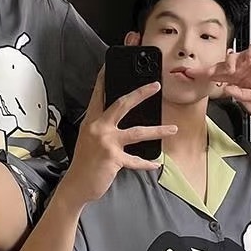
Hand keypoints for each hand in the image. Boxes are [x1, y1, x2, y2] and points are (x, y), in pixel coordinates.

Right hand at [59, 68, 176, 207]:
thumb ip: (103, 127)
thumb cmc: (85, 162)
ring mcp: (106, 142)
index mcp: (92, 121)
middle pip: (122, 104)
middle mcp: (98, 128)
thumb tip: (120, 118)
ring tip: (173, 129)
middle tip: (156, 85)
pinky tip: (156, 163)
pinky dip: (146, 163)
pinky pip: (135, 160)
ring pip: (137, 132)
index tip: (110, 65)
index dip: (104, 79)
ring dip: (158, 131)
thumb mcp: (90, 139)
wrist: (76, 184)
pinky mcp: (113, 158)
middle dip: (141, 93)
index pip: (98, 95)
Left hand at [194, 43, 250, 130]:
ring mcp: (249, 58)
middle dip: (209, 69)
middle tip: (201, 72)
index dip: (203, 76)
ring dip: (231, 63)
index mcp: (237, 79)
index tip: (188, 76)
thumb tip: (227, 92)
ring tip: (234, 70)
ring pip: (233, 57)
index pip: (216, 77)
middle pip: (220, 66)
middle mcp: (240, 67)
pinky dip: (250, 54)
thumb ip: (242, 95)